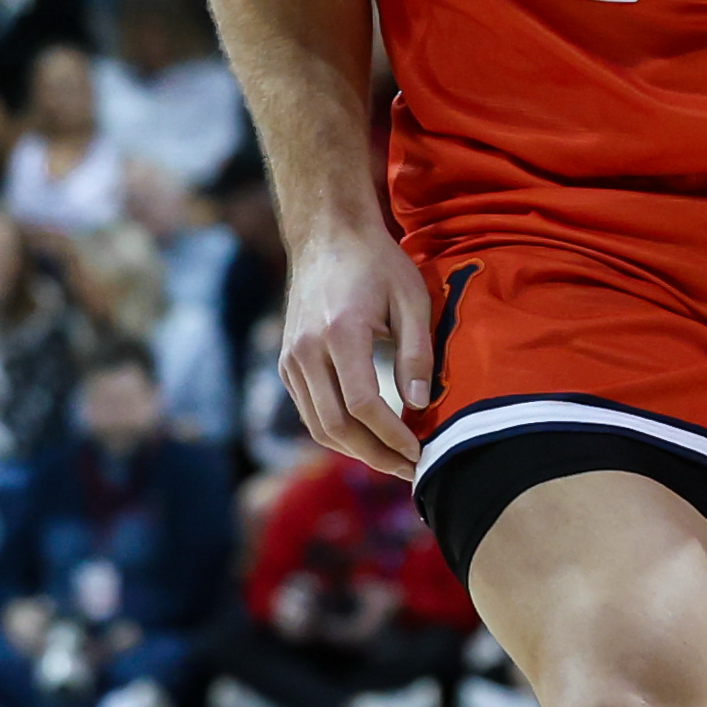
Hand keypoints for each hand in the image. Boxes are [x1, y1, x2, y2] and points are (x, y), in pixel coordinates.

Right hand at [277, 213, 434, 474]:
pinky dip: (337, 433)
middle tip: (411, 471)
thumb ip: (417, 354)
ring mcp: (290, 359)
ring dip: (356, 451)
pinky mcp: (286, 363)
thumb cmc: (377, 263)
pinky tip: (368, 438)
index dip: (392, 437)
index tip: (420, 452)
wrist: (326, 235)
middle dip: (376, 456)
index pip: (363, 404)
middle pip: (335, 426)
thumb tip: (419, 406)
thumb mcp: (412, 298)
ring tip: (393, 461)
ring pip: (317, 426)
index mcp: (339, 332)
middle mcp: (306, 350)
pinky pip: (309, 412)